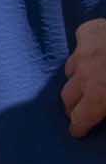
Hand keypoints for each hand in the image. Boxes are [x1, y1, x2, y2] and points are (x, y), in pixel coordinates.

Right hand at [63, 18, 105, 137]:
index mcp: (97, 96)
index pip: (78, 118)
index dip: (78, 128)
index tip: (78, 132)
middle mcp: (84, 74)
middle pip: (67, 96)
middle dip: (73, 106)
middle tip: (81, 110)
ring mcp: (82, 50)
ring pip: (71, 70)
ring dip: (78, 79)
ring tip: (89, 81)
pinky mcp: (87, 31)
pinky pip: (78, 46)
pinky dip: (84, 54)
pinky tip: (96, 54)